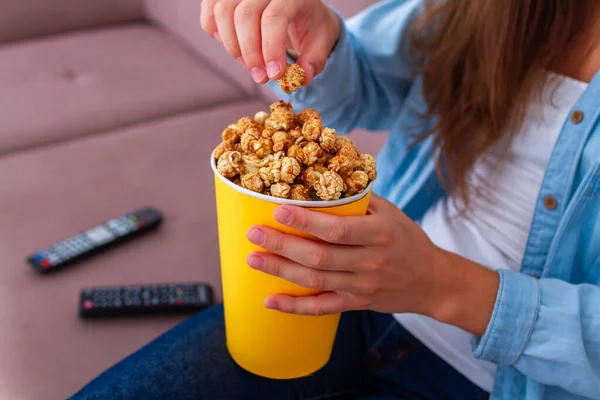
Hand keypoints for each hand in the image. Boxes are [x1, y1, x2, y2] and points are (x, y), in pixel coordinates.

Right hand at [200, 0, 340, 84]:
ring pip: (223, 12)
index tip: (274, 75)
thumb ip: (315, 60)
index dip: (271, 49)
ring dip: (233, 46)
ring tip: (250, 65)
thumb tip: (303, 77)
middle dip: (250, 53)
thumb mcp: (321, 40)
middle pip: (245, 15)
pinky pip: (210, 11)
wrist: (300, 9)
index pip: (274, 17)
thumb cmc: (309, 25)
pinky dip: (216, 34)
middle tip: (261, 78)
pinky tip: (235, 48)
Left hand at [245, 194, 499, 335]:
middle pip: (319, 256)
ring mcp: (362, 287)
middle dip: (282, 245)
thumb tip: (320, 181)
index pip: (337, 229)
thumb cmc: (407, 240)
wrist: (433, 281)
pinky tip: (270, 301)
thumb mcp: (391, 214)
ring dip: (281, 271)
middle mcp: (370, 262)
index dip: (305, 222)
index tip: (277, 210)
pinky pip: (322, 308)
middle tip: (253, 233)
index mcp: (379, 234)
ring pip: (315, 281)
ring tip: (253, 259)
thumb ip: (358, 202)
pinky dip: (295, 307)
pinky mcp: (357, 304)